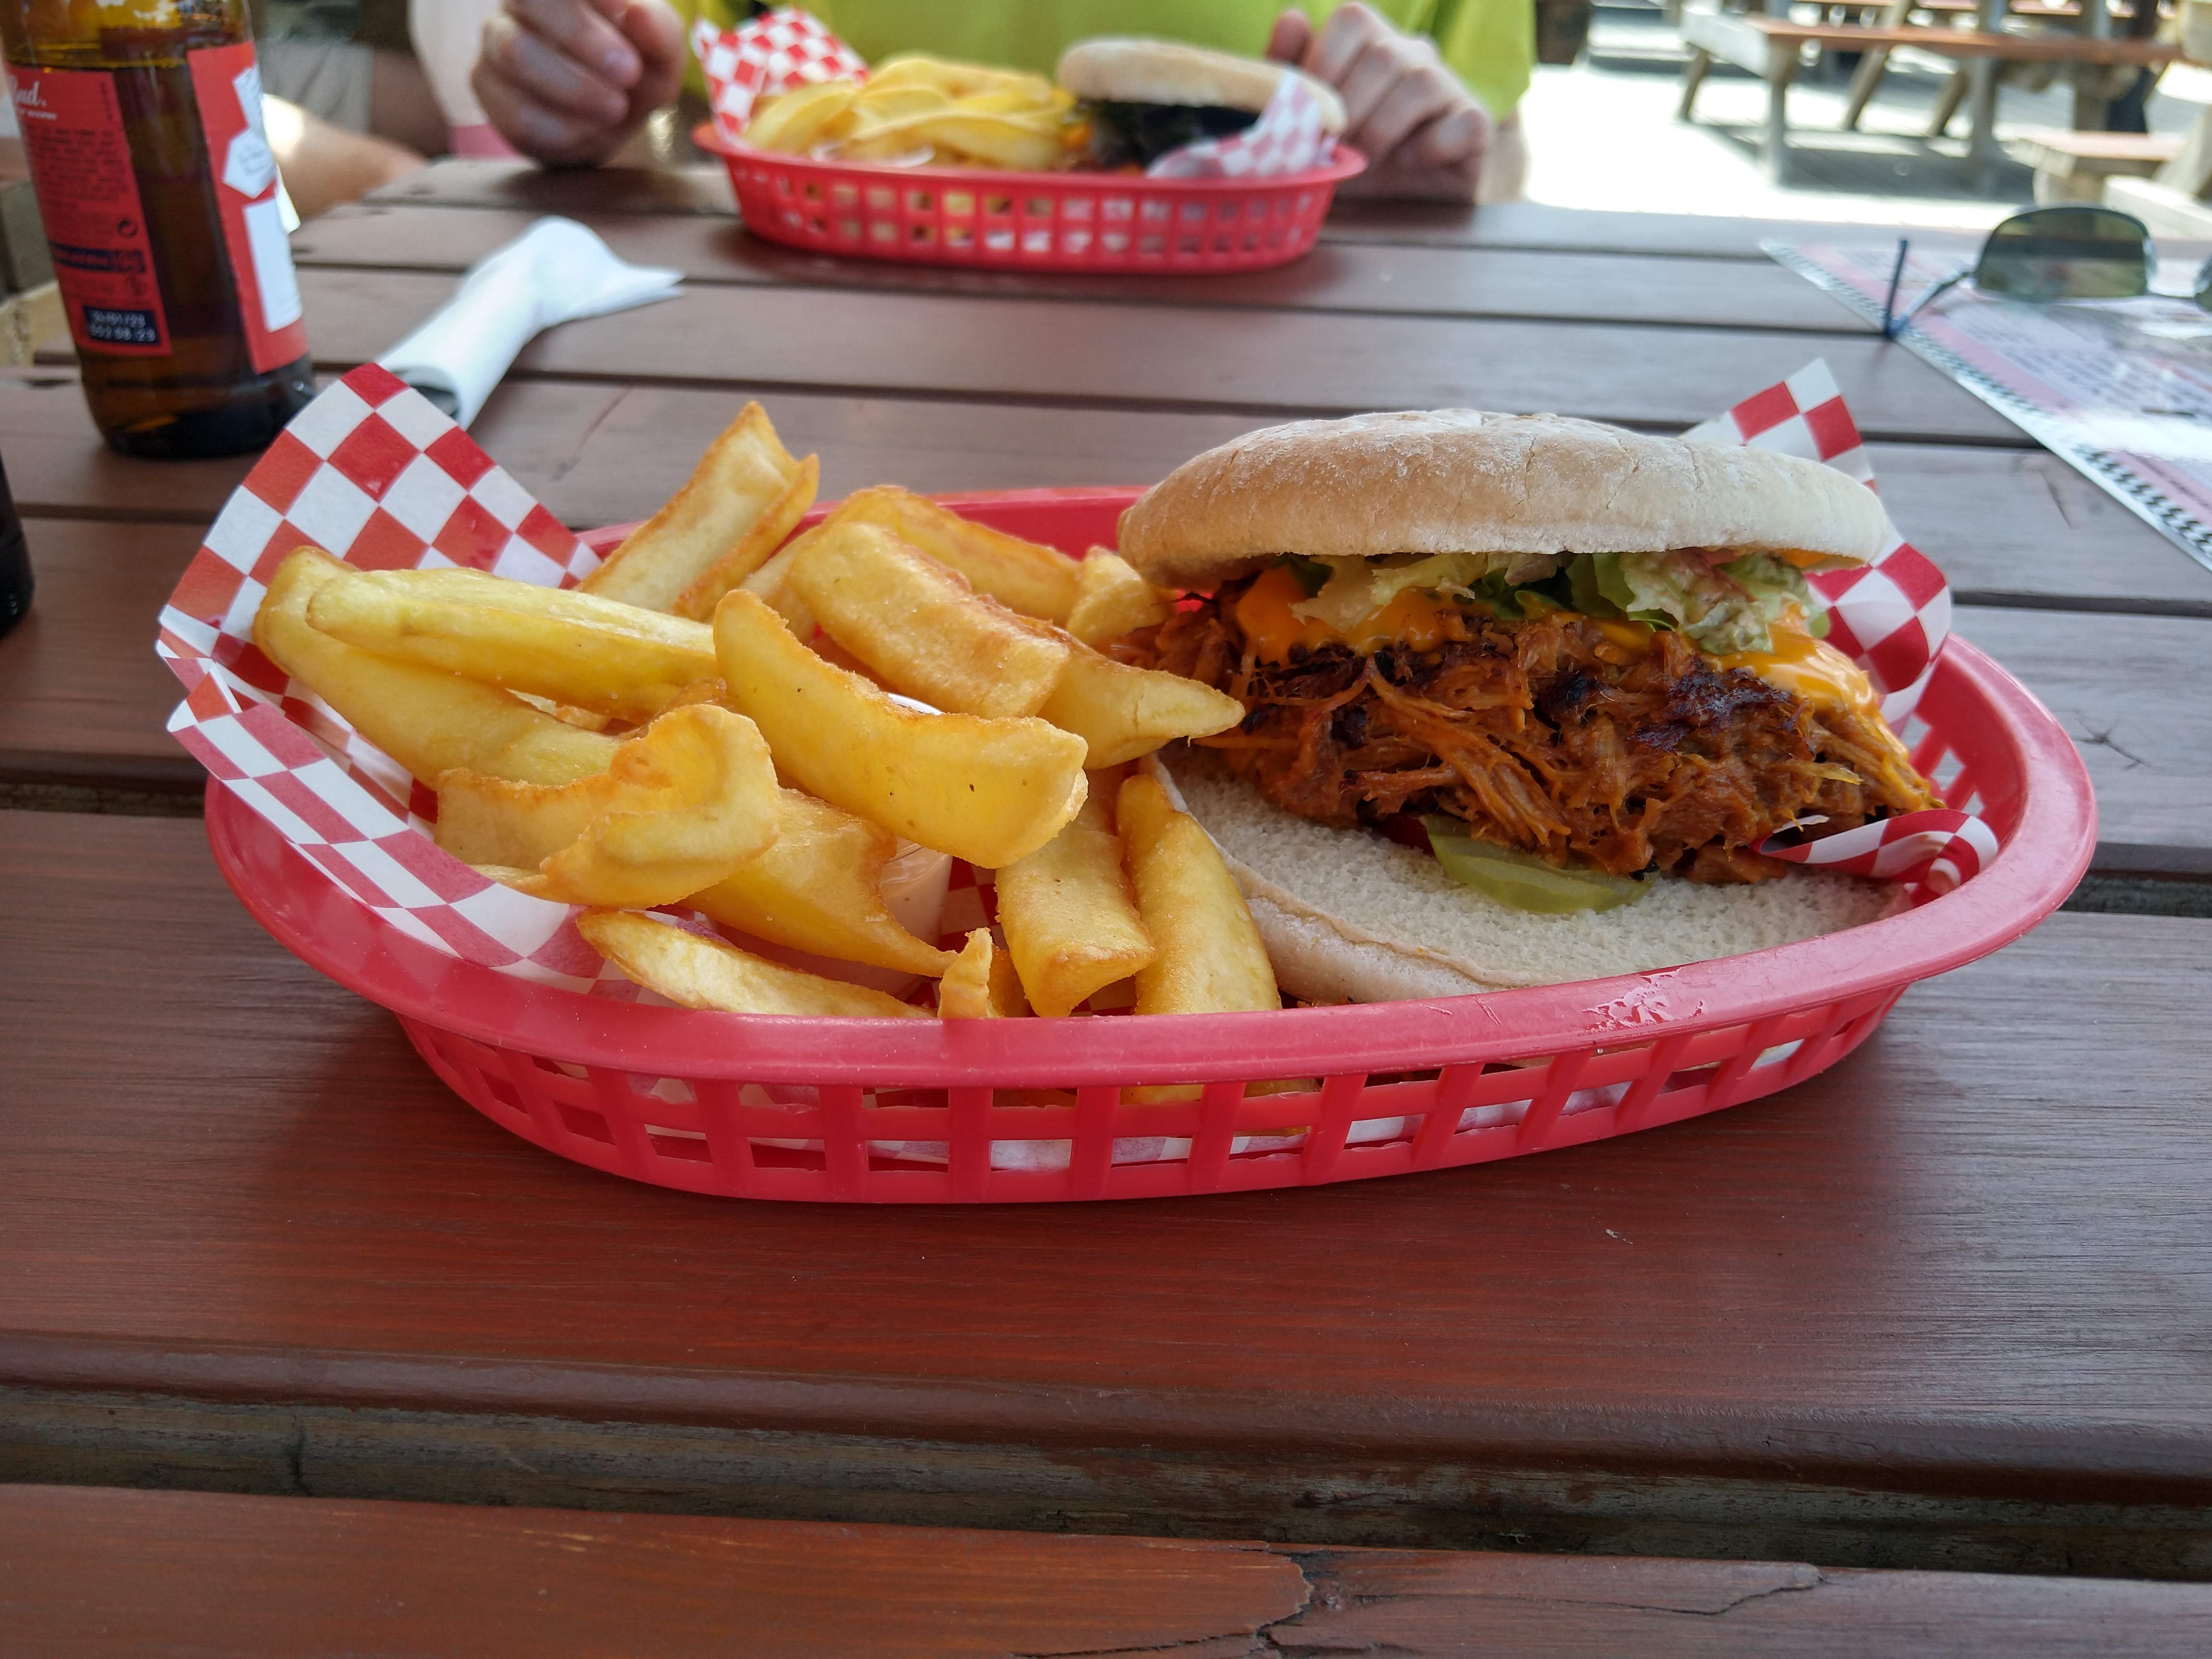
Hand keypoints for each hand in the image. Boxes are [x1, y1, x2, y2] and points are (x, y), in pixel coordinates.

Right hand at [472, 0, 685, 167]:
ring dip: (573, 86)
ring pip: (514, 53)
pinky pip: (514, 108)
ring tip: (615, 107)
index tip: (624, 9)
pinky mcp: (487, 87)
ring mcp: (495, 42)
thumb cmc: (633, 71)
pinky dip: (561, 127)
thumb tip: (636, 12)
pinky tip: (591, 130)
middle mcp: (520, 3)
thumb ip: (658, 32)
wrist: (607, 121)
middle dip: (581, 36)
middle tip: (628, 72)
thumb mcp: (661, 54)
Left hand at [1267, 4, 1490, 202]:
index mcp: (1370, 42)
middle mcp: (1413, 54)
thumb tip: (1293, 17)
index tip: (1309, 115)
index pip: (1351, 18)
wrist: (1399, 201)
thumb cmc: (1350, 153)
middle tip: (1332, 148)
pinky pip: (1465, 122)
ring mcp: (1449, 86)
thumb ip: (1292, 72)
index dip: (1324, 65)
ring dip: (1382, 129)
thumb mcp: (1311, 119)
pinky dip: (1430, 146)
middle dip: (1349, 108)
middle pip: (1384, 54)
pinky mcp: (1475, 125)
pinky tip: (1407, 162)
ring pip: (1422, 82)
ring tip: (1362, 159)